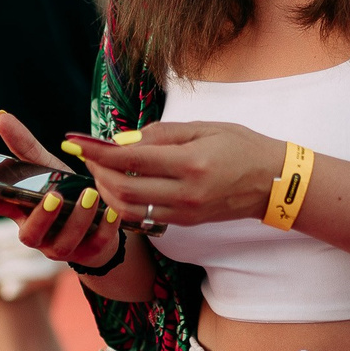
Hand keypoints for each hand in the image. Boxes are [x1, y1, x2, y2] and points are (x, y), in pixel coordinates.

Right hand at [0, 111, 129, 269]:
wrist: (102, 227)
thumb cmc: (67, 196)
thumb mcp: (48, 169)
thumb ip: (25, 148)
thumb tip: (0, 116)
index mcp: (23, 212)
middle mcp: (38, 234)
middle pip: (30, 234)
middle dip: (41, 217)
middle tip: (53, 196)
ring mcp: (62, 247)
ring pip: (64, 242)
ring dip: (77, 219)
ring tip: (90, 195)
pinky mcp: (89, 252)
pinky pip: (95, 245)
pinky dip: (105, 229)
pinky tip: (112, 212)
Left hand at [68, 121, 284, 228]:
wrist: (274, 182)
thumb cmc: (242, 146)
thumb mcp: (204, 128)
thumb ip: (162, 134)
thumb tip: (122, 140)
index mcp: (190, 163)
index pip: (129, 159)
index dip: (96, 151)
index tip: (75, 141)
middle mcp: (185, 193)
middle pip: (122, 189)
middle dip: (96, 172)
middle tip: (87, 155)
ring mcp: (184, 212)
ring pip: (127, 209)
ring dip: (105, 191)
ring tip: (99, 171)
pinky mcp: (184, 222)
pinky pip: (142, 216)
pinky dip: (123, 203)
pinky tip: (118, 186)